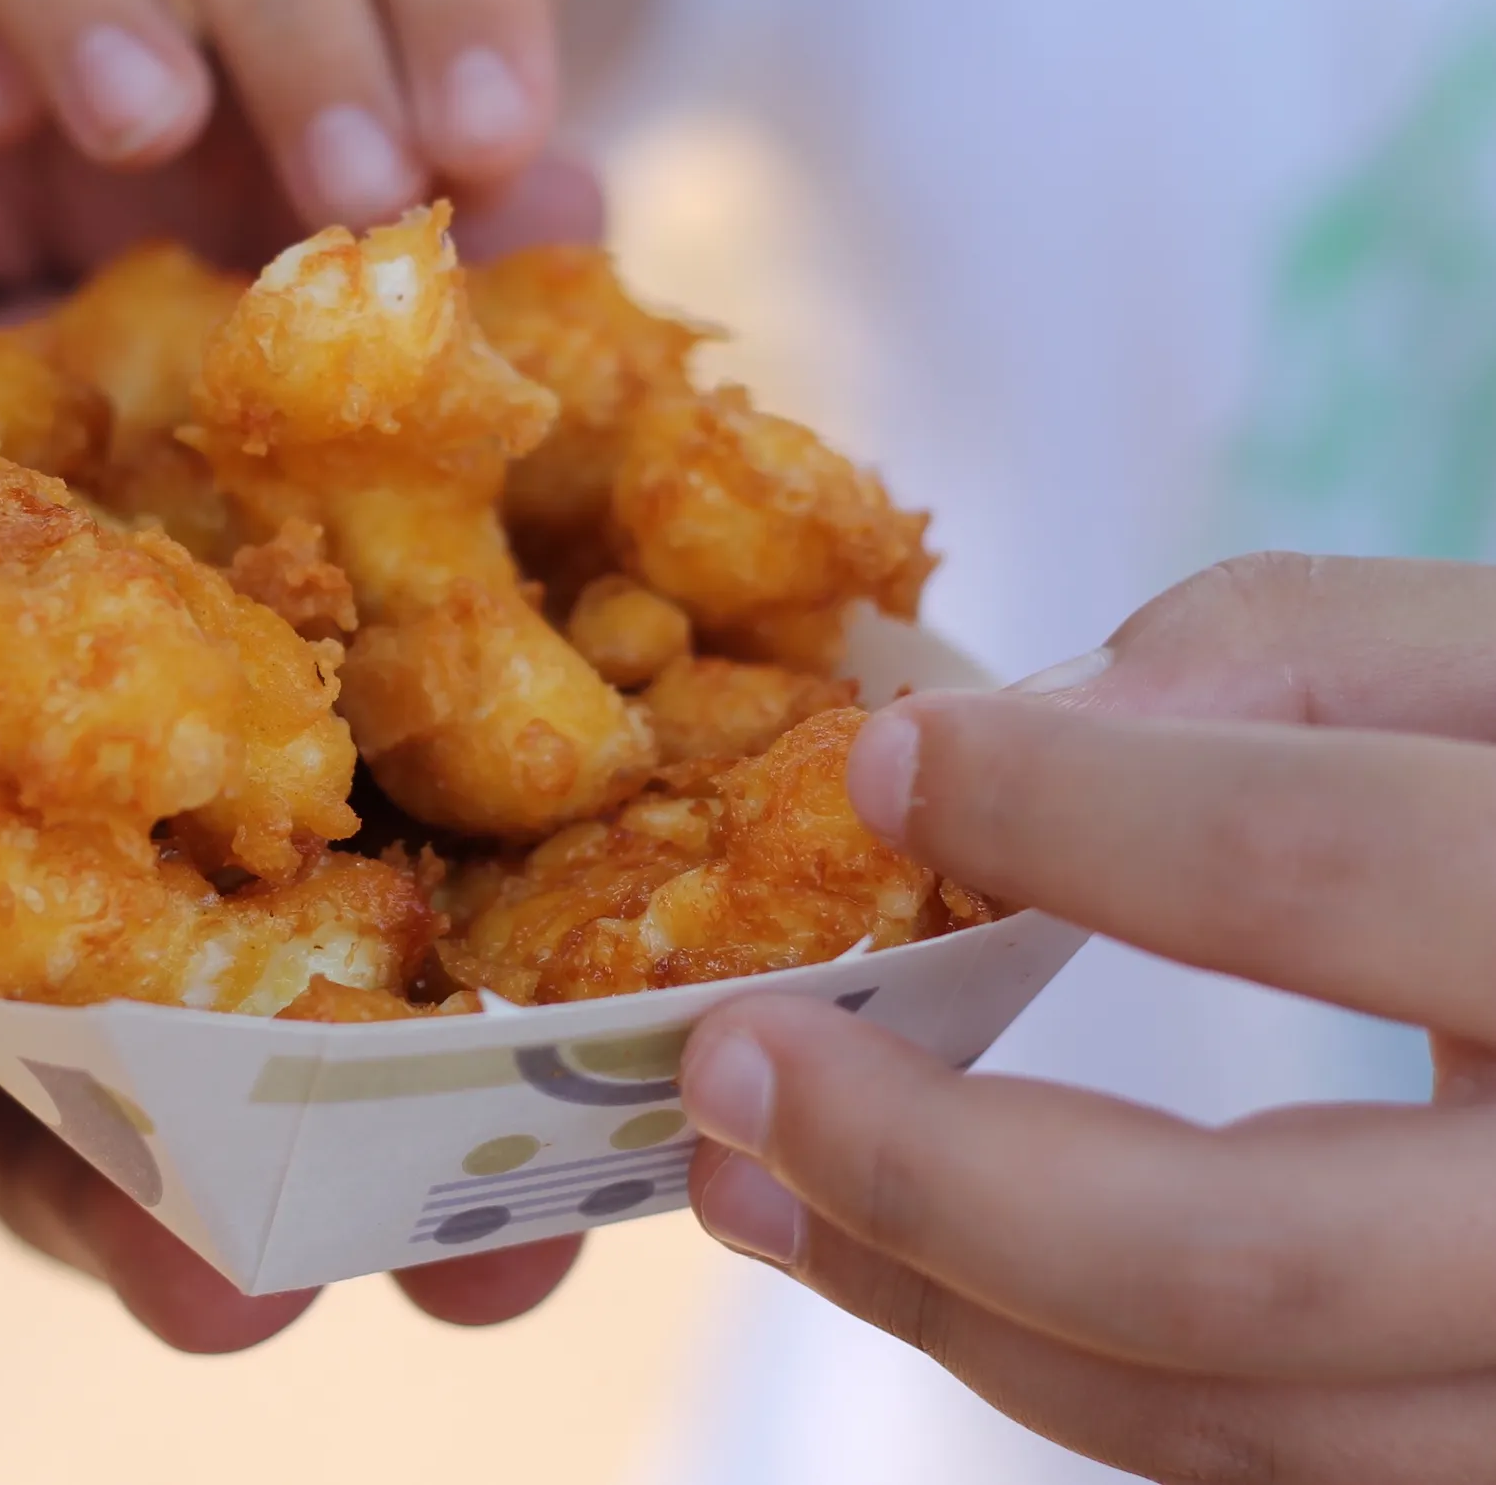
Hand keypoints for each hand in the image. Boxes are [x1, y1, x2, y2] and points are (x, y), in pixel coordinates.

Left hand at [674, 553, 1495, 1476]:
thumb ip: (1305, 654)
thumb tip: (1026, 732)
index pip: (1331, 873)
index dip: (1075, 814)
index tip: (879, 760)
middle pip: (1231, 1261)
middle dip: (925, 1172)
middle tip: (726, 1064)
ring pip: (1229, 1420)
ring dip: (940, 1304)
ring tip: (753, 1179)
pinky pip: (1268, 1464)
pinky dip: (1061, 1369)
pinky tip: (925, 1259)